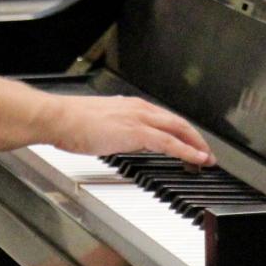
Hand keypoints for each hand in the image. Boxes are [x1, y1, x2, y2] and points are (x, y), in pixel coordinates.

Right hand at [52, 95, 213, 166]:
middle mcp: (139, 109)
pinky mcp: (136, 132)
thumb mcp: (102, 125)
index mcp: (131, 107)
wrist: (59, 119)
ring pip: (179, 129)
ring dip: (196, 144)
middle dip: (196, 138)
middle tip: (207, 153)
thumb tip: (124, 141)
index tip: (191, 143)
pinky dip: (186, 150)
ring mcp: (139, 119)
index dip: (182, 132)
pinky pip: (169, 142)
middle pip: (178, 122)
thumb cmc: (71, 123)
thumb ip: (118, 131)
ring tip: (206, 158)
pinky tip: (196, 158)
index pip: (165, 119)